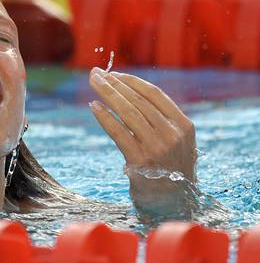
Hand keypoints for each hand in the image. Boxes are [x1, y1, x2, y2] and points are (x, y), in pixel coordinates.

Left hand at [88, 67, 196, 213]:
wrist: (172, 204)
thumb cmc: (170, 170)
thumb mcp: (176, 142)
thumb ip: (161, 120)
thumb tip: (128, 93)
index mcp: (184, 125)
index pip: (154, 94)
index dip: (131, 82)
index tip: (113, 74)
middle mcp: (172, 134)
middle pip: (137, 100)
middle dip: (113, 84)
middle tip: (95, 74)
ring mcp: (157, 147)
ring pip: (127, 112)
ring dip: (107, 94)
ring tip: (93, 83)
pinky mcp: (140, 160)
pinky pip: (118, 132)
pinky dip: (105, 117)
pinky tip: (94, 106)